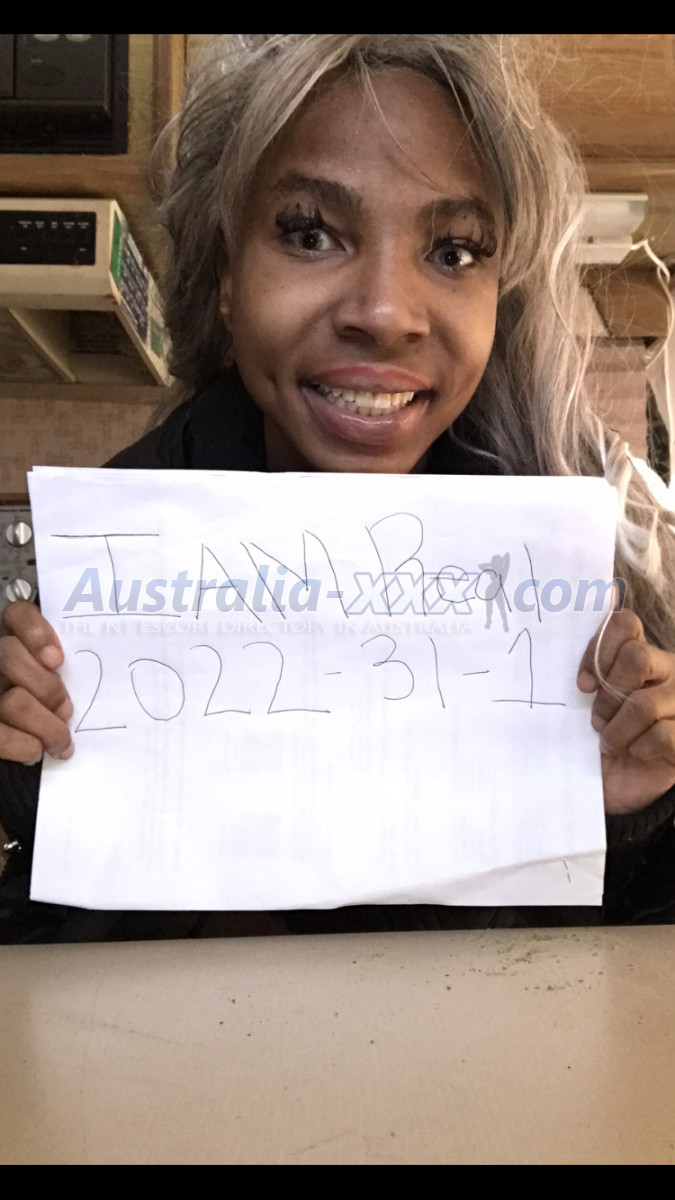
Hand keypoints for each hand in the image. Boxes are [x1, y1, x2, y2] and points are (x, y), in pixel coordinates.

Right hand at [0, 600, 73, 765]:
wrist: (38, 747)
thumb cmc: (65, 704)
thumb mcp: (76, 677)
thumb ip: (79, 665)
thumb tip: (123, 661)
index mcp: (21, 641)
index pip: (18, 615)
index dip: (35, 632)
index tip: (57, 659)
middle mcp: (0, 661)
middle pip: (9, 656)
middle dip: (47, 689)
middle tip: (68, 710)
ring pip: (12, 700)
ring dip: (45, 726)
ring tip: (61, 740)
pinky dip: (22, 746)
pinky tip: (36, 750)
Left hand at [578, 609, 674, 814]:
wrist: (617, 784)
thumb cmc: (602, 735)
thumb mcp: (589, 700)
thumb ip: (592, 665)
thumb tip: (602, 596)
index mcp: (643, 654)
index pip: (625, 625)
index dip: (599, 650)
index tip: (582, 684)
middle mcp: (669, 671)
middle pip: (637, 658)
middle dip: (609, 693)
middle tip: (596, 718)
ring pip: (644, 704)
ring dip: (617, 729)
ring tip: (610, 741)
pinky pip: (661, 734)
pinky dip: (638, 748)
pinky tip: (635, 753)